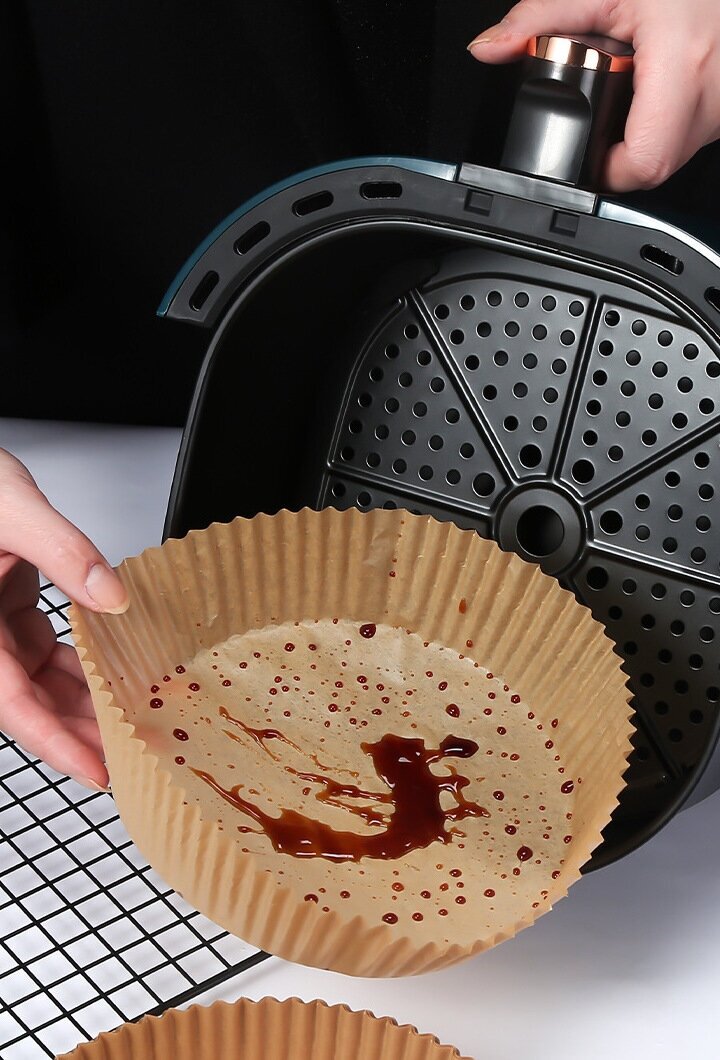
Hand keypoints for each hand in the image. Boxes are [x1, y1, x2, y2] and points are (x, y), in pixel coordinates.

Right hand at [0, 449, 127, 788]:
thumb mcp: (12, 507)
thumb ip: (61, 550)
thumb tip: (110, 595)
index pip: (10, 702)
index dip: (53, 741)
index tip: (94, 769)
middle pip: (28, 702)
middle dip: (77, 733)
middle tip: (128, 757)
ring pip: (36, 682)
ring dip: (80, 703)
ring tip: (127, 724)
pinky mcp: (5, 610)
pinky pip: (41, 653)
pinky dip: (76, 666)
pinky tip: (110, 674)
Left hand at [467, 0, 719, 191]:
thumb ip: (539, 17)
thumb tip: (489, 49)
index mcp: (682, 65)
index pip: (642, 163)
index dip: (604, 172)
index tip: (584, 151)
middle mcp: (714, 95)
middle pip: (654, 168)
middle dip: (616, 154)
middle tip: (601, 116)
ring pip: (674, 156)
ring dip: (642, 137)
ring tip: (632, 90)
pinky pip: (693, 134)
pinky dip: (667, 121)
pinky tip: (655, 85)